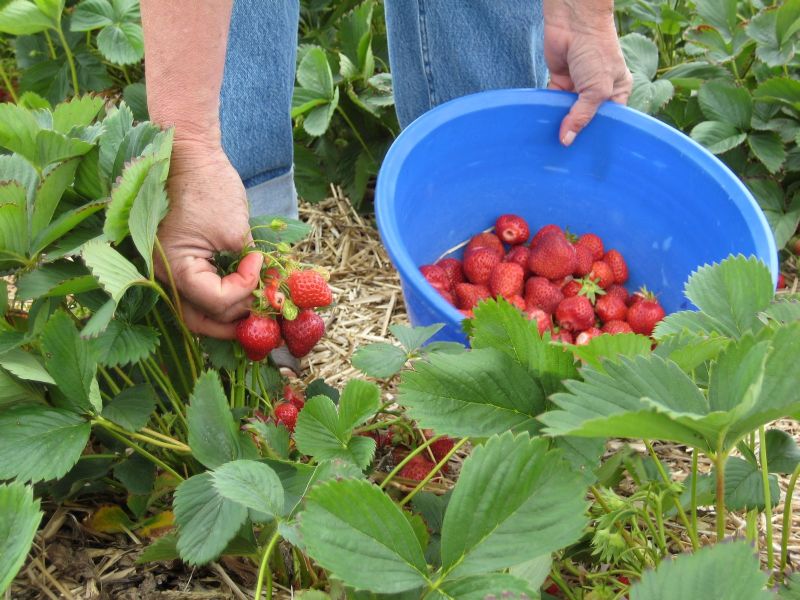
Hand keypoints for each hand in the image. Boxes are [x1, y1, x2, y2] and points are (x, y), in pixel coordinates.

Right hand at [155, 137, 262, 338]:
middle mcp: (165, 276)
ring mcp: (168, 271)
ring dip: (228, 313)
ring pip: (197, 311)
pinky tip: (242, 292)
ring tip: (256, 308)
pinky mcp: (178, 263)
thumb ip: (248, 267)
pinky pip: (197, 291)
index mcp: (176, 268)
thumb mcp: (235, 230)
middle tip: (264, 311)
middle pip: (202, 319)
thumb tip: (265, 291)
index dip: (246, 288)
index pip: (217, 301)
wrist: (189, 156)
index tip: (258, 261)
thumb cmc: (210, 187)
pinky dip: (219, 296)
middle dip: (237, 319)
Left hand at [543, 1, 632, 145]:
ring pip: (568, 113)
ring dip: (561, 125)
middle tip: (569, 157)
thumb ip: (582, 116)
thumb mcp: (597, 88)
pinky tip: (543, 127)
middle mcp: (599, 92)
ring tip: (553, 146)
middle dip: (578, 134)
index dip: (600, 137)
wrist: (574, 22)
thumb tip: (566, 141)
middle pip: (587, 120)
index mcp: (618, 92)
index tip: (589, 156)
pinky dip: (548, 113)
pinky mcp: (559, 82)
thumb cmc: (597, 50)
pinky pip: (553, 104)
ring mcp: (578, 88)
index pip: (610, 121)